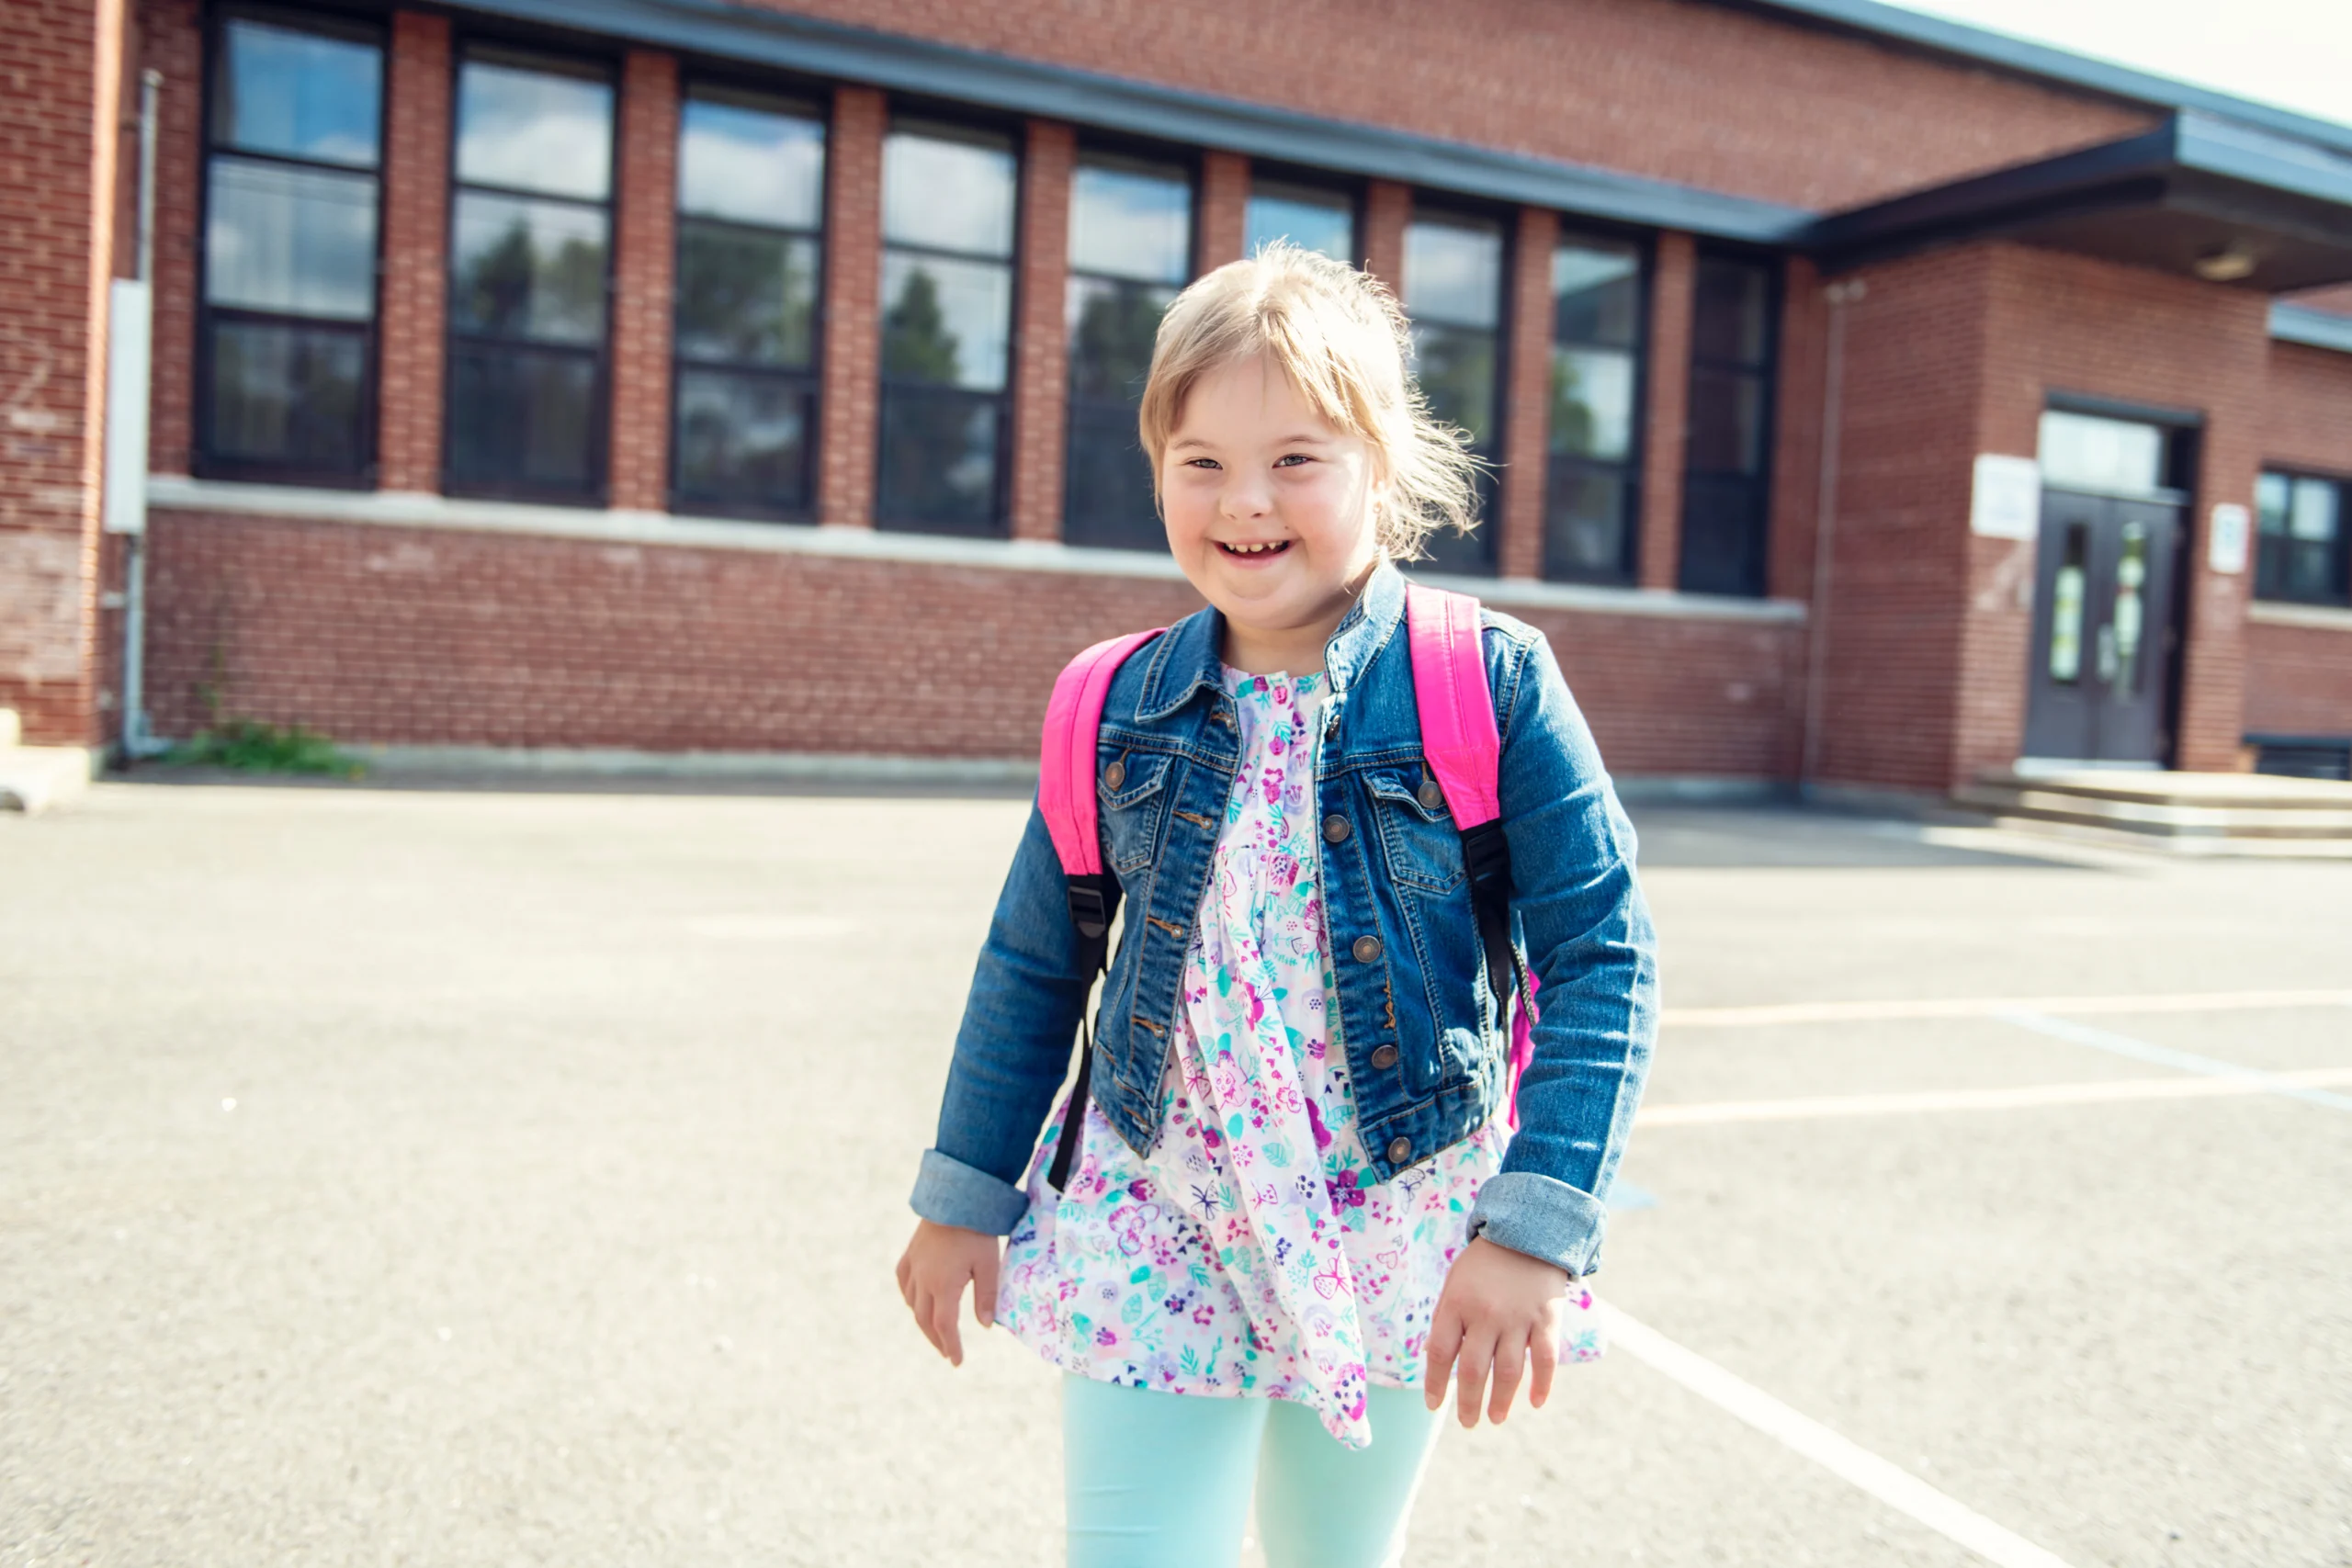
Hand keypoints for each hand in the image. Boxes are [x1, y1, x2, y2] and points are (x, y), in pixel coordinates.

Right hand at [894, 1219, 1002, 1366]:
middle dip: (937, 1339)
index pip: (944, 1325)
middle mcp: (923, 1280)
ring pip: (912, 1303)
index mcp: (943, 1285)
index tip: (957, 1362)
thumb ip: (986, 1296)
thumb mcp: (988, 1264)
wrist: (955, 1197)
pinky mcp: (910, 1254)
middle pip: (925, 1320)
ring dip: (923, 1321)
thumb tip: (986, 1326)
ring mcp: (913, 1266)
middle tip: (948, 1353)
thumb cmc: (977, 1230)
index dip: (951, 1345)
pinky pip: (903, 1282)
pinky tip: (916, 1301)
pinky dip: (910, 1297)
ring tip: (936, 1331)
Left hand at [1423, 1236, 1573, 1427]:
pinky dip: (1541, 1385)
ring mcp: (1518, 1318)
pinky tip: (1534, 1402)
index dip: (1435, 1384)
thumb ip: (1446, 1320)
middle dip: (1468, 1403)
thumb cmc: (1484, 1265)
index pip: (1441, 1353)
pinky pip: (1545, 1360)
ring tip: (1494, 1419)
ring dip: (1501, 1401)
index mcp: (1457, 1304)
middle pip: (1474, 1370)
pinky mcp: (1547, 1319)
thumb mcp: (1455, 1284)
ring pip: (1509, 1372)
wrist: (1528, 1233)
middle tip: (1468, 1423)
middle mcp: (1486, 1314)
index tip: (1433, 1406)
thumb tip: (1434, 1358)